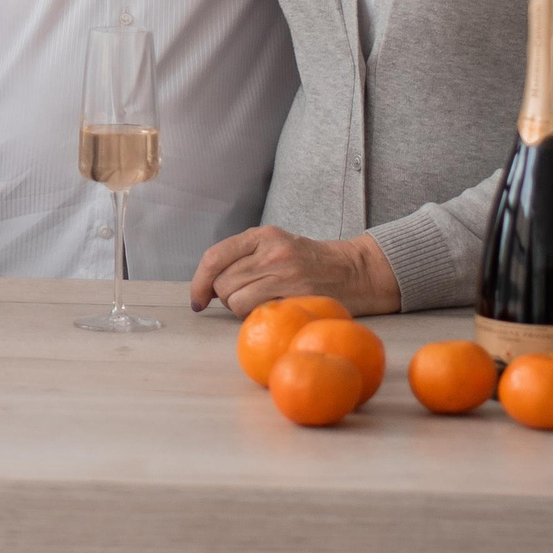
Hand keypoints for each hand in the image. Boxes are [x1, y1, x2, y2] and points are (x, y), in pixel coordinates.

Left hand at [189, 226, 398, 316]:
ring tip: (259, 303)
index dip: (199, 282)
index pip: (214, 257)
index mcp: (262, 235)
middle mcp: (272, 251)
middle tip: (242, 298)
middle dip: (224, 297)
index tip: (197, 300)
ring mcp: (286, 274)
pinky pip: (258, 314)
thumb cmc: (308, 262)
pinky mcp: (298, 296)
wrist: (354, 271)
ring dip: (239, 309)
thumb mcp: (276, 244)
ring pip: (235, 301)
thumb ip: (243, 257)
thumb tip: (206, 285)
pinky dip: (256, 318)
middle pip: (222, 283)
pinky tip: (271, 312)